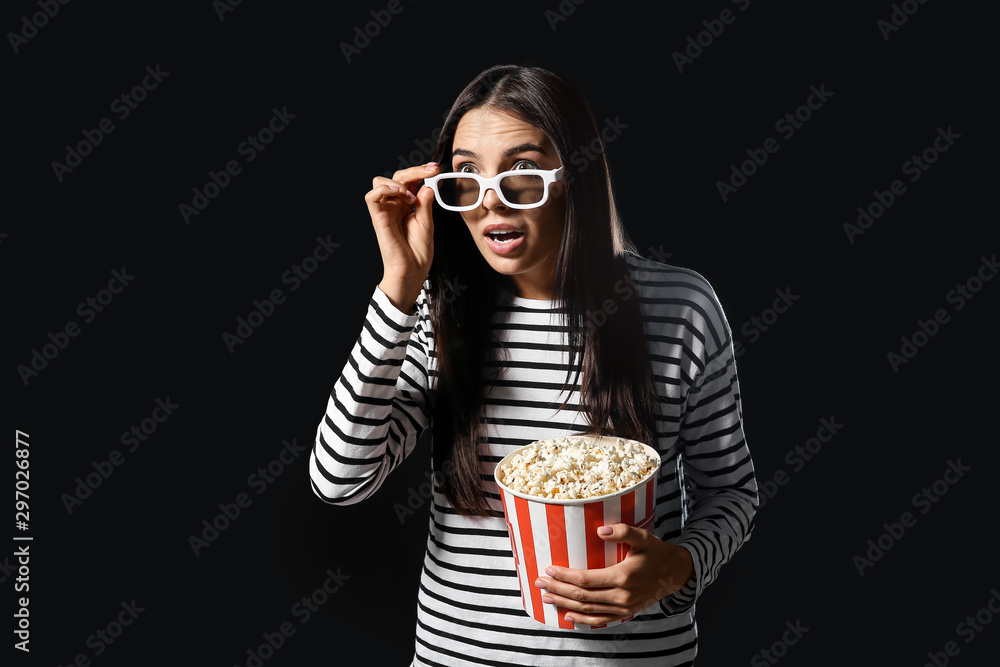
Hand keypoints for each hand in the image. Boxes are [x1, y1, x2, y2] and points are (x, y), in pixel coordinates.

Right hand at [365, 162, 439, 312]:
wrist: (412, 272)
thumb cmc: (418, 253)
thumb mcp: (427, 224)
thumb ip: (425, 204)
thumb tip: (426, 186)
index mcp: (407, 206)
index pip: (410, 182)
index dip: (421, 172)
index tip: (435, 169)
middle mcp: (395, 206)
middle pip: (397, 177)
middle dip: (414, 171)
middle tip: (429, 171)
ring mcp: (385, 211)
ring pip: (380, 181)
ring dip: (398, 181)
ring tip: (411, 196)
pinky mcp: (378, 218)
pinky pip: (371, 197)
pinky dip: (383, 188)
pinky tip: (397, 192)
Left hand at [534, 524, 694, 625]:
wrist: (675, 573)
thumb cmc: (656, 552)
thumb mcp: (642, 536)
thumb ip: (622, 531)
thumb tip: (599, 530)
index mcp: (623, 577)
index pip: (586, 580)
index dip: (565, 576)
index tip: (549, 569)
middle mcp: (622, 596)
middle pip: (582, 596)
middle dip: (557, 590)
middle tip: (539, 583)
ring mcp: (623, 607)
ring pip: (588, 610)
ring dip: (564, 604)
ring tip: (546, 598)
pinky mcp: (625, 613)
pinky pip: (600, 620)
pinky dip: (582, 620)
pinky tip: (568, 615)